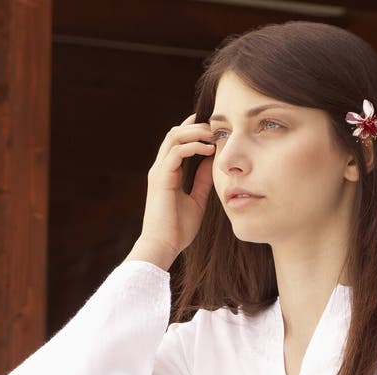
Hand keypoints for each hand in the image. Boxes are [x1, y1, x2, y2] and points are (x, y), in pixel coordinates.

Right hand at [139, 112, 215, 262]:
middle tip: (217, 127)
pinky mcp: (161, 178)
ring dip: (195, 132)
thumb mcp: (196, 201)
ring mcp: (159, 171)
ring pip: (174, 137)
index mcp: (167, 172)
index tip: (213, 128)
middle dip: (196, 126)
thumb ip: (202, 181)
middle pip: (175, 133)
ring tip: (214, 135)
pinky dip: (193, 146)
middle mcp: (161, 168)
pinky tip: (208, 149)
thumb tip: (211, 163)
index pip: (178, 142)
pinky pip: (176, 152)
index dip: (193, 130)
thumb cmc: (178, 229)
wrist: (163, 246)